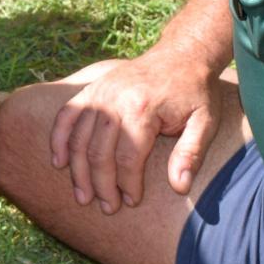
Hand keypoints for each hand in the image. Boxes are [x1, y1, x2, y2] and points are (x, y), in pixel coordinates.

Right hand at [47, 49, 223, 214]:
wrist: (181, 55)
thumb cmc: (195, 92)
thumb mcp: (205, 122)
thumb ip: (191, 154)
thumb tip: (179, 187)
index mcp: (143, 108)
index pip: (127, 157)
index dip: (128, 184)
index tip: (133, 202)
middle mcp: (115, 99)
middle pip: (98, 151)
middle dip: (101, 185)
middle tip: (108, 208)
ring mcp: (100, 92)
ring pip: (78, 138)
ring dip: (78, 171)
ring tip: (82, 197)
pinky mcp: (92, 89)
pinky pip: (67, 115)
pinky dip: (59, 139)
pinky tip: (58, 162)